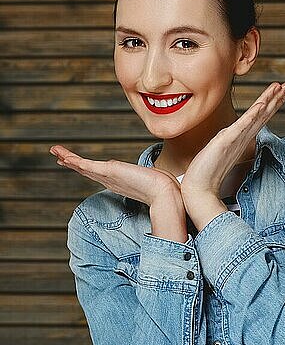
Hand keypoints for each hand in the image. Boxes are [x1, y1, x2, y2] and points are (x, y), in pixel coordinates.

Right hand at [48, 145, 181, 206]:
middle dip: (72, 164)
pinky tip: (64, 155)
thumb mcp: (156, 179)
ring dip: (68, 159)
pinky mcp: (108, 172)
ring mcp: (108, 178)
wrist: (165, 193)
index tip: (78, 164)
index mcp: (120, 182)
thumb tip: (168, 176)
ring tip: (55, 151)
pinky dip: (73, 159)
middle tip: (59, 157)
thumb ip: (156, 177)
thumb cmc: (165, 187)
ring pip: (83, 167)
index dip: (87, 169)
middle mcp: (112, 181)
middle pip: (87, 171)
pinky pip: (85, 165)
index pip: (100, 174)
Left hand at [180, 81, 284, 201]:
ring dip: (269, 102)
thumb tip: (229, 135)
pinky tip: (261, 105)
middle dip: (277, 99)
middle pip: (263, 115)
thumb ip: (227, 141)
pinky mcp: (227, 142)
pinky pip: (242, 126)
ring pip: (257, 117)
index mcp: (241, 138)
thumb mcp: (219, 149)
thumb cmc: (207, 171)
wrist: (199, 187)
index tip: (282, 92)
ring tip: (281, 89)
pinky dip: (252, 116)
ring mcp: (236, 140)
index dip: (271, 104)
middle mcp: (242, 138)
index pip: (260, 117)